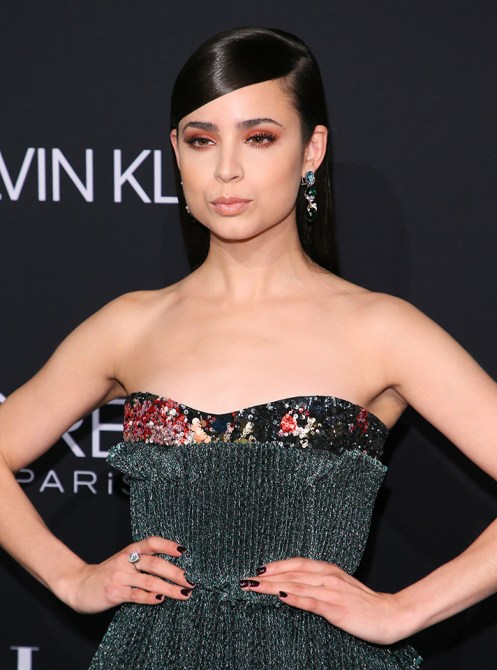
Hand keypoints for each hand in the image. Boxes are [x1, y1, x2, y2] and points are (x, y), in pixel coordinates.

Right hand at [57, 537, 195, 612]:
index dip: (168, 545)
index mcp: (130, 550)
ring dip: (169, 587)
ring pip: (149, 580)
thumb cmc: (107, 574)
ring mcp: (120, 576)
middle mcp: (126, 560)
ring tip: (184, 593)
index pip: (152, 543)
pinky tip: (161, 600)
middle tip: (192, 580)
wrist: (78, 585)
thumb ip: (143, 562)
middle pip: (155, 563)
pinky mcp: (114, 592)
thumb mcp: (124, 561)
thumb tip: (173, 569)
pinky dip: (150, 597)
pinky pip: (136, 595)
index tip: (184, 551)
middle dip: (176, 572)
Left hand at [240, 557, 408, 644]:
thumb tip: (293, 588)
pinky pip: (313, 602)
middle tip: (244, 579)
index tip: (255, 569)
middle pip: (291, 573)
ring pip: (297, 585)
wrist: (392, 614)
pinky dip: (296, 598)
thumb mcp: (338, 589)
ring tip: (254, 587)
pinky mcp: (338, 609)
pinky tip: (282, 597)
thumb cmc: (364, 604)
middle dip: (266, 576)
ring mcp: (332, 592)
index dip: (275, 565)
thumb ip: (318, 586)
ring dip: (273, 586)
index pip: (296, 564)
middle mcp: (328, 577)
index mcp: (328, 571)